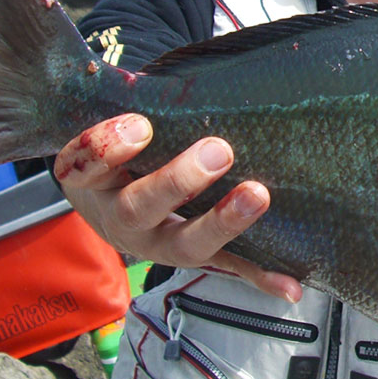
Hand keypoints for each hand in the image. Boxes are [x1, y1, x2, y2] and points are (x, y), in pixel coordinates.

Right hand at [54, 113, 302, 302]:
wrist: (106, 203)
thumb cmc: (114, 154)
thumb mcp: (99, 134)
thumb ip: (126, 111)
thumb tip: (158, 92)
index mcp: (92, 181)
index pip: (87, 164)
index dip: (110, 147)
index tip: (142, 124)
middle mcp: (120, 218)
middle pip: (137, 208)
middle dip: (177, 181)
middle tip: (218, 151)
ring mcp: (158, 243)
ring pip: (184, 245)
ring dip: (222, 222)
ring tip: (256, 195)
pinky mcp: (192, 257)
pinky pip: (227, 270)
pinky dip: (260, 278)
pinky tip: (290, 286)